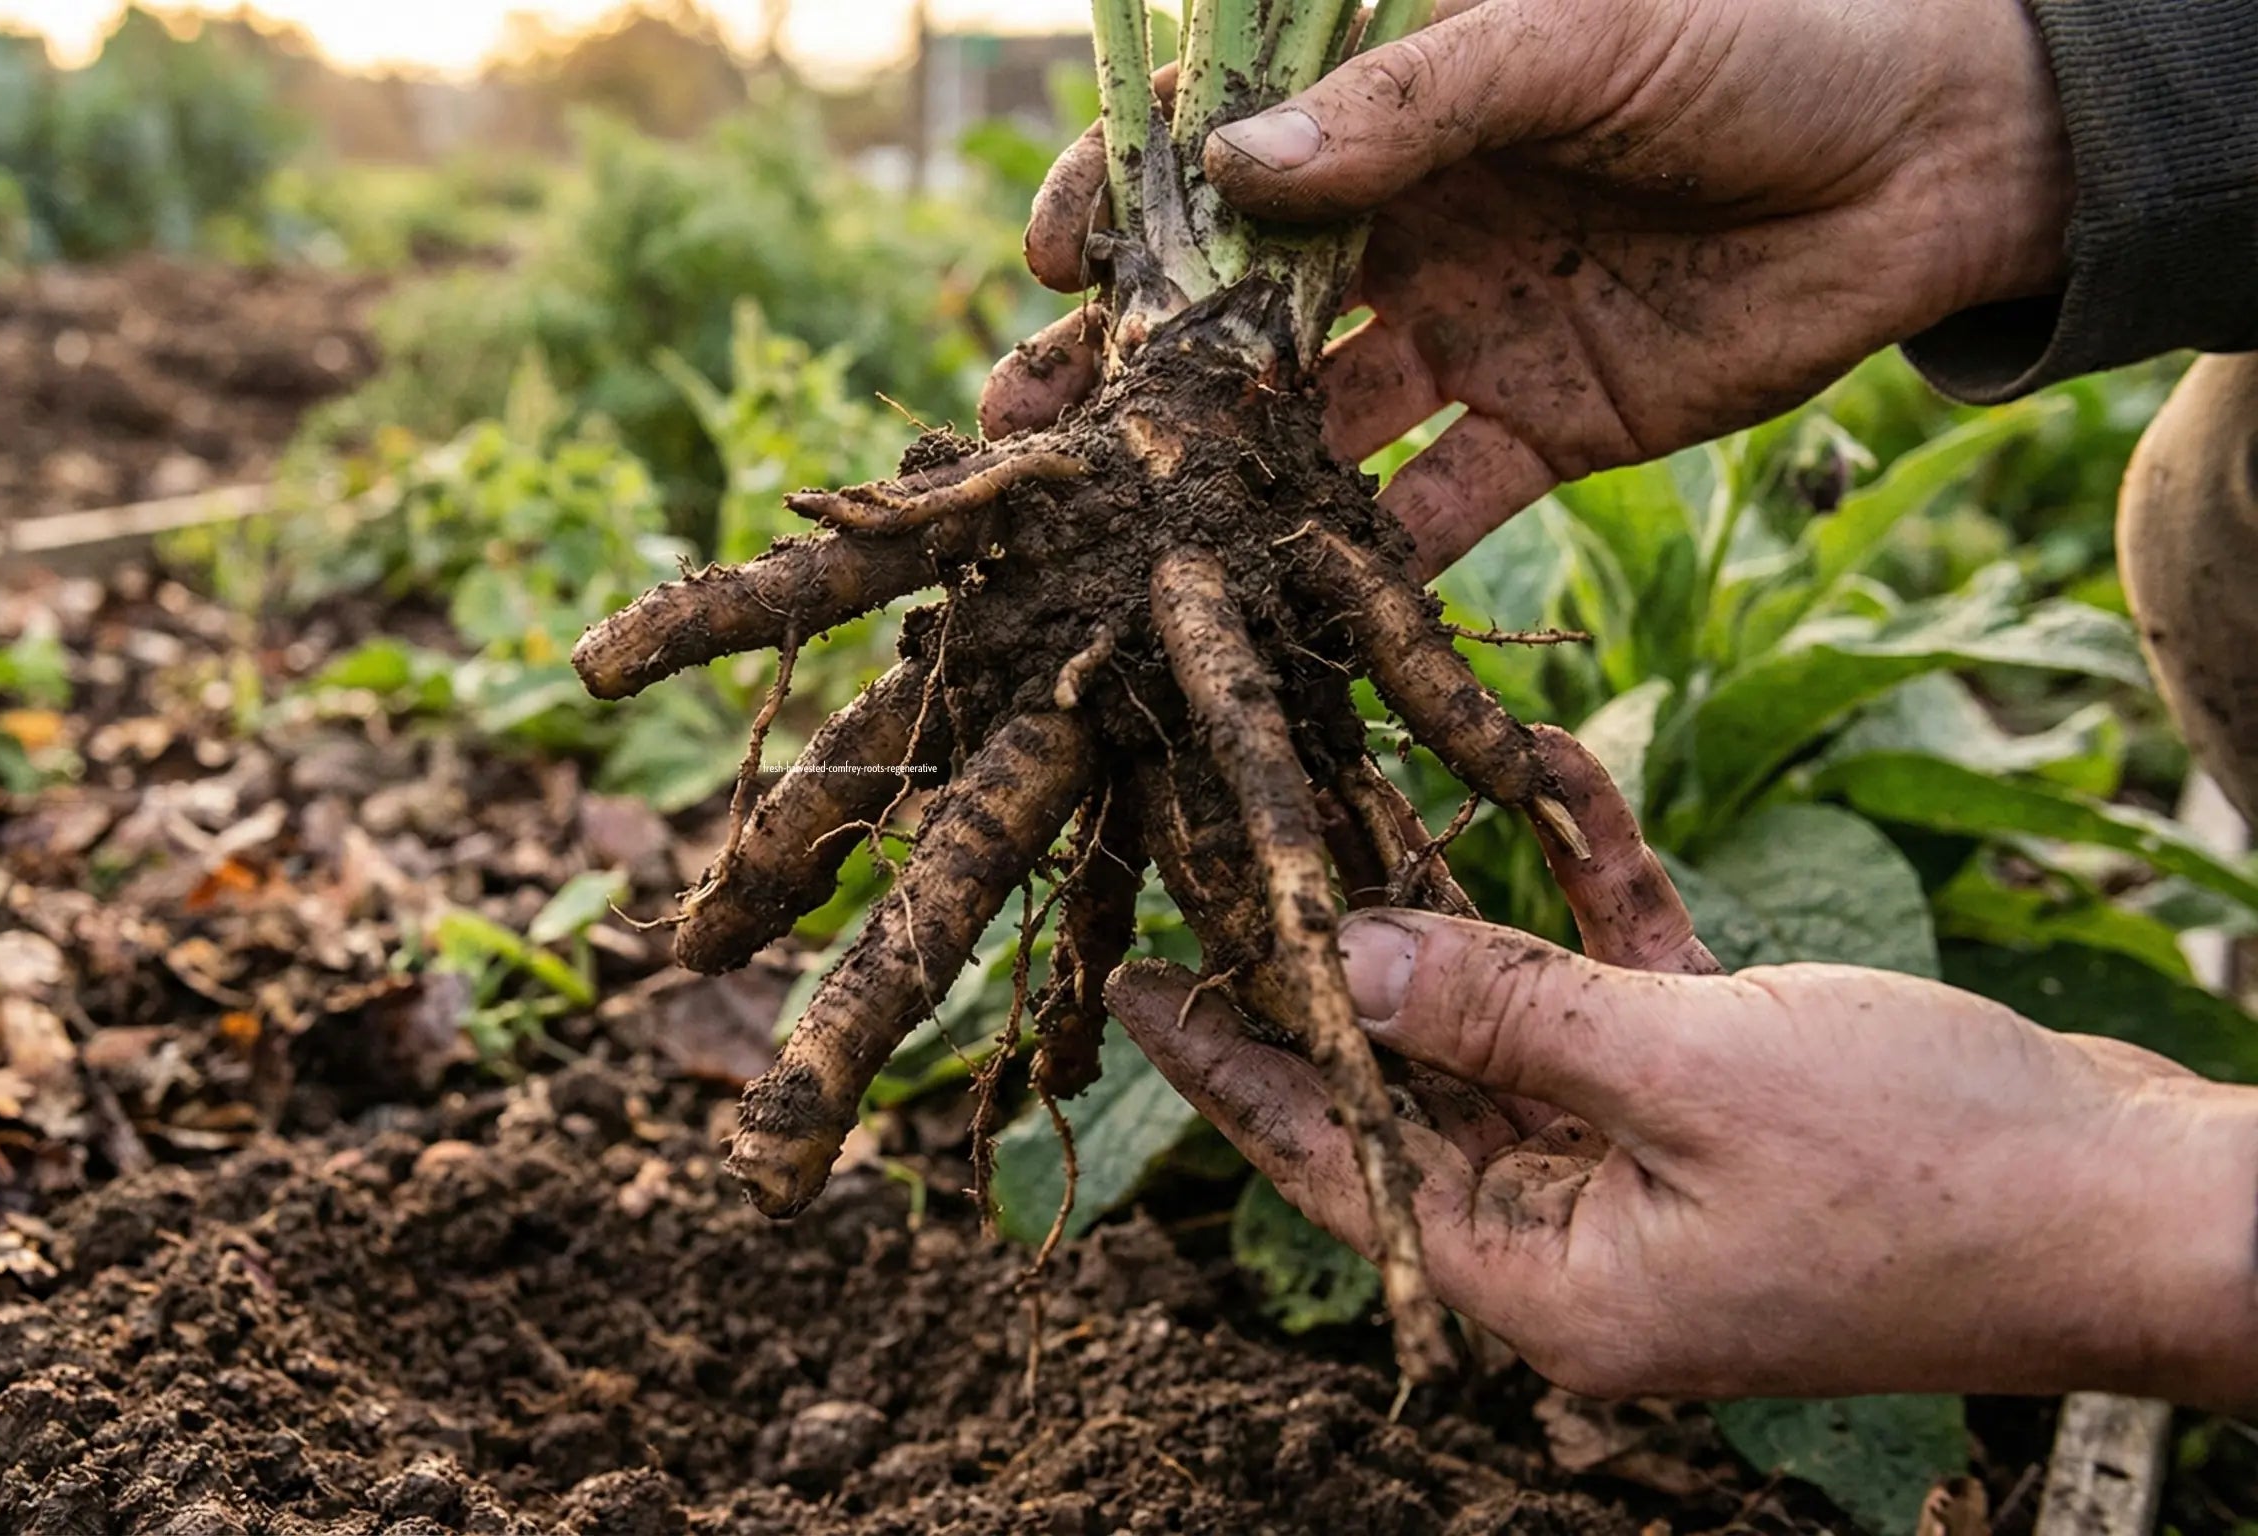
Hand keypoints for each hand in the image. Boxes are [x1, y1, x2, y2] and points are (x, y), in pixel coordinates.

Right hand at [984, 0, 2075, 578]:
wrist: (1943, 154)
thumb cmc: (1764, 42)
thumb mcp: (1580, 44)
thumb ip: (1417, 105)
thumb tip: (1237, 167)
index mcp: (1397, 118)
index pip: (1216, 159)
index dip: (1123, 205)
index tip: (1057, 261)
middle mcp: (1404, 233)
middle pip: (1231, 311)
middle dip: (1127, 370)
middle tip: (1021, 429)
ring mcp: (1463, 339)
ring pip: (1306, 423)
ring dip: (1214, 477)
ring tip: (1114, 532)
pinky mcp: (1542, 436)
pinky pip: (1434, 511)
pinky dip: (1366, 563)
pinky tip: (1288, 610)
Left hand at [1113, 868, 2257, 1408]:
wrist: (2154, 1202)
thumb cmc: (1940, 1172)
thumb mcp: (1692, 1073)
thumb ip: (1504, 1014)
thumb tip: (1343, 960)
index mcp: (1548, 1281)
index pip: (1339, 1157)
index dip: (1231, 1060)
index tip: (1134, 978)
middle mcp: (1583, 1232)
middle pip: (1412, 1074)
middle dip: (1337, 947)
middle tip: (1238, 833)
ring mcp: (1658, 1162)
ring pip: (1512, 1010)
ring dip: (1459, 894)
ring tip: (1358, 775)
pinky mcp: (1734, 1088)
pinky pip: (1625, 979)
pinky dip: (1592, 887)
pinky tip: (1550, 766)